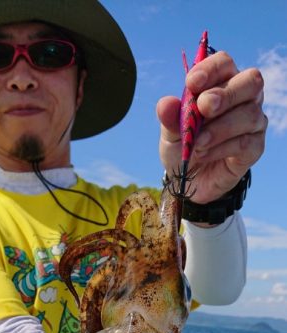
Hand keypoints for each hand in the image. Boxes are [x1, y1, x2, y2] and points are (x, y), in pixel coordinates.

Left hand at [157, 50, 267, 203]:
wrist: (188, 182)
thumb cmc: (183, 147)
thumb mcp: (171, 132)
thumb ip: (169, 117)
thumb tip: (165, 104)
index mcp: (222, 82)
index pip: (224, 63)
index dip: (210, 69)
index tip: (191, 84)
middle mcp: (244, 97)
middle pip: (250, 81)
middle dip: (225, 94)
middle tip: (203, 108)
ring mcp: (253, 121)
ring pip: (248, 114)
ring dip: (219, 128)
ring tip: (197, 143)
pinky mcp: (255, 147)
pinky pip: (245, 142)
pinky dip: (221, 149)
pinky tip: (205, 154)